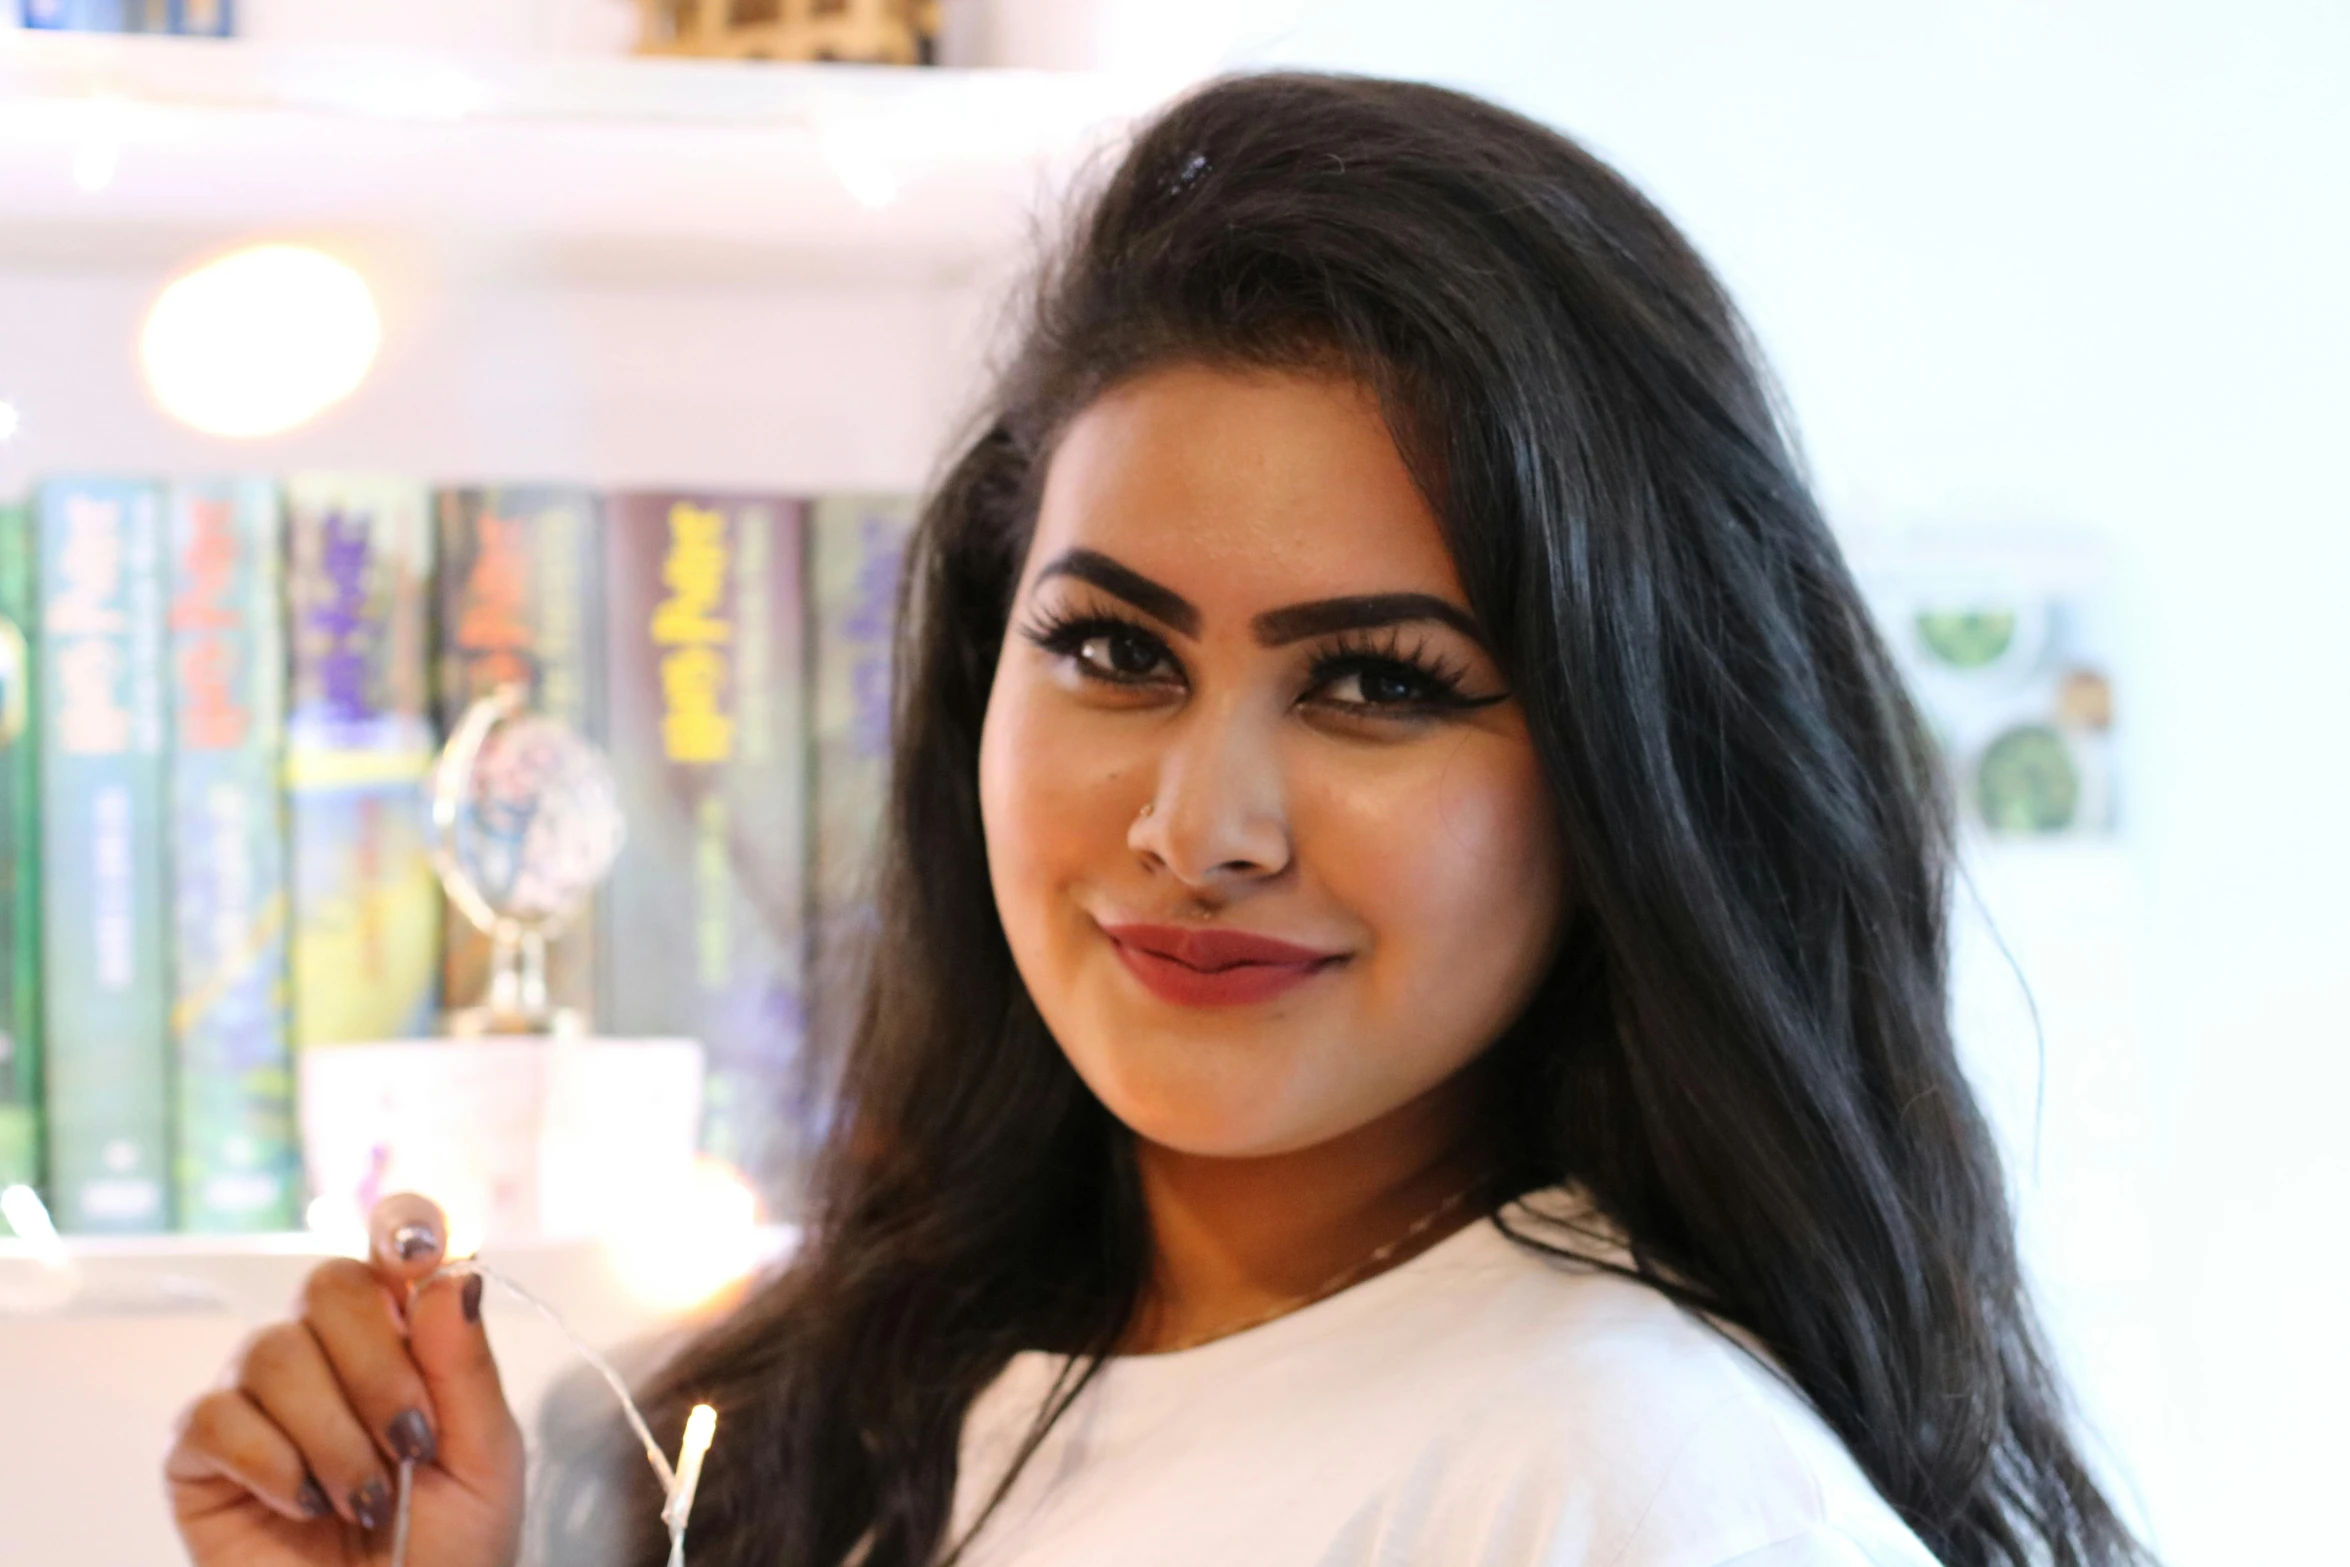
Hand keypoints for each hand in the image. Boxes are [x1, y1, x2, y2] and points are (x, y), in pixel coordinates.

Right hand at [166, 1194, 526, 1566]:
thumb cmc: (449, 1552)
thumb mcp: (484, 1459)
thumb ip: (464, 1367)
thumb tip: (452, 1273)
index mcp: (404, 1340)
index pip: (394, 1248)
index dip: (404, 1229)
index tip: (418, 1249)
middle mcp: (326, 1355)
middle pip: (328, 1286)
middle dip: (377, 1367)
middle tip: (410, 1445)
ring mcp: (259, 1401)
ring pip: (273, 1353)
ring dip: (333, 1435)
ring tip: (362, 1502)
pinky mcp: (201, 1457)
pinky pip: (216, 1416)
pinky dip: (273, 1464)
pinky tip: (306, 1506)